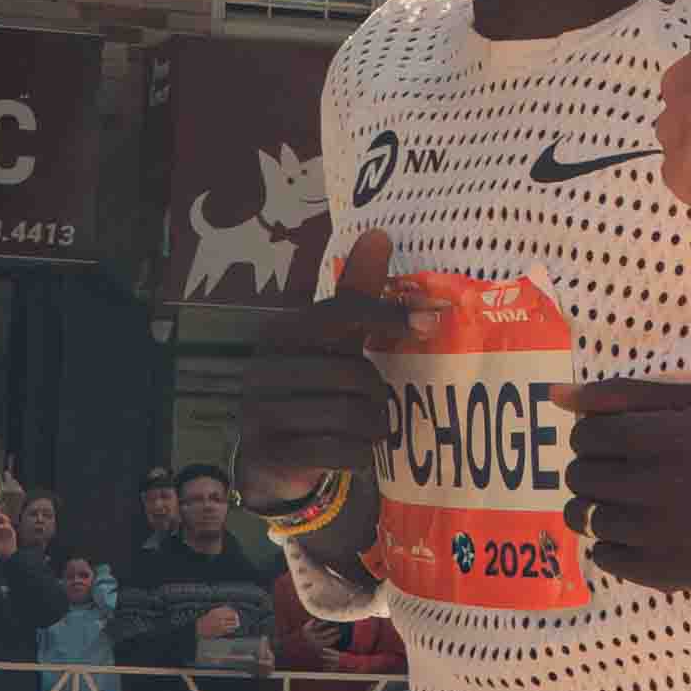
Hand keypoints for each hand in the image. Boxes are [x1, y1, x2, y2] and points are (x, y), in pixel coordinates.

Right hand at [233, 227, 415, 520]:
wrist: (270, 457)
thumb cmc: (311, 389)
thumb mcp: (332, 342)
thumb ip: (356, 295)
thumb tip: (378, 233)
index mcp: (282, 333)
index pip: (342, 313)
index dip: (388, 316)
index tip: (430, 322)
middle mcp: (264, 366)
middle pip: (351, 374)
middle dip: (377, 394)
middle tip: (380, 403)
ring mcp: (260, 410)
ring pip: (346, 415)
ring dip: (371, 426)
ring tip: (371, 428)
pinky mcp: (270, 451)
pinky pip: (336, 451)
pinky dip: (357, 454)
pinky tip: (355, 451)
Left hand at [566, 382, 690, 589]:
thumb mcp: (690, 405)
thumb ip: (620, 394)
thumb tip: (553, 395)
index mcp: (653, 438)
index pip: (582, 438)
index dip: (595, 440)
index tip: (618, 445)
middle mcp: (648, 486)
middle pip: (578, 477)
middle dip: (595, 471)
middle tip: (629, 475)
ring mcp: (652, 533)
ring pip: (584, 518)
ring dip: (600, 508)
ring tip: (633, 504)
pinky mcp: (660, 571)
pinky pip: (604, 557)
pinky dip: (616, 545)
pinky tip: (646, 533)